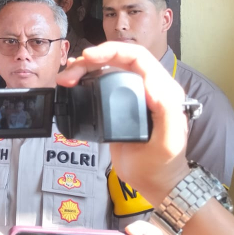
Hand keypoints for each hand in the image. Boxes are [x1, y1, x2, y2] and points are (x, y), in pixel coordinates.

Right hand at [56, 42, 190, 204]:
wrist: (154, 183)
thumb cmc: (162, 164)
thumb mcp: (168, 141)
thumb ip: (166, 111)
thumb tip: (152, 86)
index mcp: (162, 89)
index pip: (137, 56)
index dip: (112, 51)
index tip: (89, 58)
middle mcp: (147, 86)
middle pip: (117, 58)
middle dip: (90, 60)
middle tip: (69, 74)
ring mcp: (131, 94)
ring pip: (105, 69)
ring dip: (83, 69)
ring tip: (65, 79)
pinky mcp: (117, 104)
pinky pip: (100, 82)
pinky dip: (83, 79)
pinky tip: (72, 84)